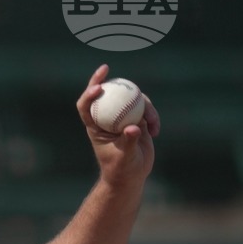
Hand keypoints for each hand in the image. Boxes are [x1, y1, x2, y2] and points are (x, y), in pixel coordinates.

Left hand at [77, 64, 160, 187]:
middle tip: (105, 67)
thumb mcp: (125, 158)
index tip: (97, 87)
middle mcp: (107, 119)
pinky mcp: (137, 119)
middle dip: (103, 79)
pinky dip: (153, 117)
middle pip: (104, 95)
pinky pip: (145, 109)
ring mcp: (123, 117)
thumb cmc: (122, 170)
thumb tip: (133, 127)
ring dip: (144, 106)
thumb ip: (128, 142)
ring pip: (130, 100)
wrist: (132, 176)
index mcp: (95, 127)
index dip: (88, 94)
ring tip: (151, 123)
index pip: (86, 107)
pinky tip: (156, 130)